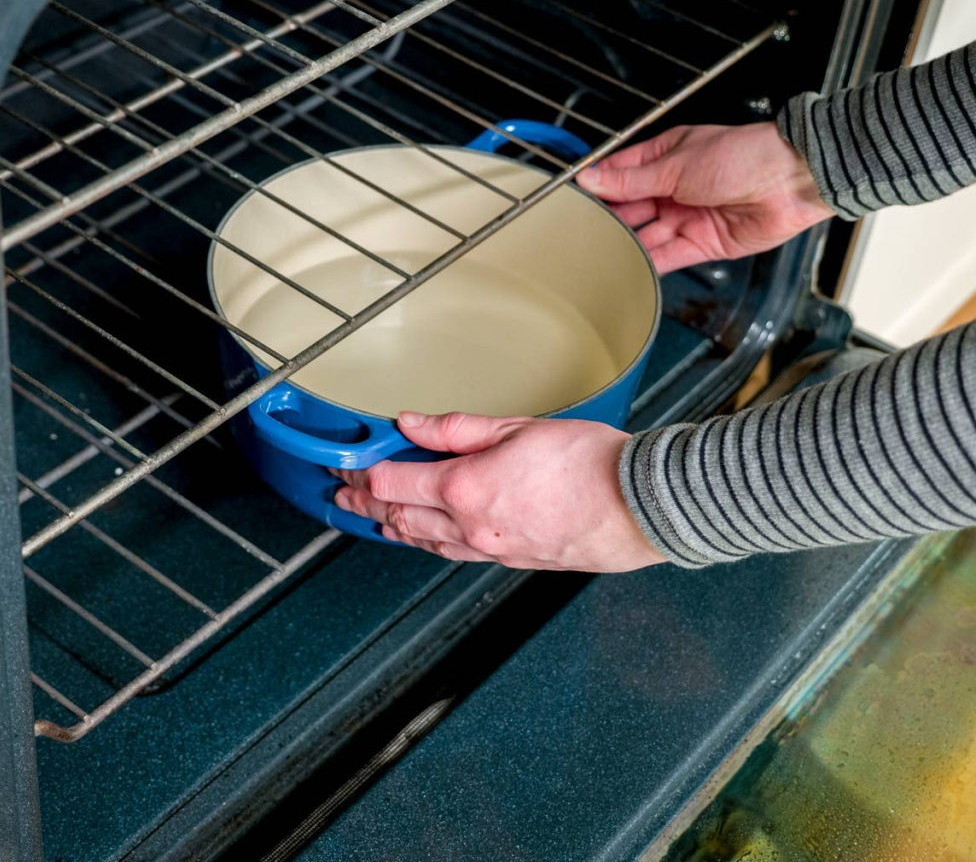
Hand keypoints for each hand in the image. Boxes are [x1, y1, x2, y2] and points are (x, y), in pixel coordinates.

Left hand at [331, 412, 666, 571]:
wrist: (638, 506)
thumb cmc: (589, 463)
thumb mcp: (517, 427)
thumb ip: (457, 428)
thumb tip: (412, 422)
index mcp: (465, 488)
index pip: (393, 482)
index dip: (361, 473)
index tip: (345, 464)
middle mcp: (470, 526)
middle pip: (400, 517)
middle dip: (366, 504)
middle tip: (343, 494)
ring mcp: (490, 548)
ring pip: (424, 542)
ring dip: (393, 527)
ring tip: (374, 518)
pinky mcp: (511, 559)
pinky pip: (454, 554)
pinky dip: (428, 543)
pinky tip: (426, 537)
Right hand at [576, 121, 832, 273]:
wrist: (791, 180)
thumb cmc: (744, 156)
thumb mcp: (676, 165)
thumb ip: (630, 179)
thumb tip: (591, 178)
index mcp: (667, 157)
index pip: (621, 172)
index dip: (597, 185)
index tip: (571, 198)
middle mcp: (675, 187)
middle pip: (631, 207)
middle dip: (608, 219)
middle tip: (578, 232)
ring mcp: (688, 216)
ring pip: (647, 234)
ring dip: (625, 244)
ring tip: (597, 254)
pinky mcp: (702, 243)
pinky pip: (668, 256)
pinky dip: (648, 263)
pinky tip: (627, 269)